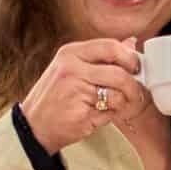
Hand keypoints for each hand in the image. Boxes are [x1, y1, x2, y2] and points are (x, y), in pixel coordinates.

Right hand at [20, 38, 145, 154]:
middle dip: (133, 87)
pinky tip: (98, 116)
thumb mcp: (72, 68)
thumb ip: (101, 57)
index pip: (110, 46)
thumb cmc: (55, 98)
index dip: (130, 57)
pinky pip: (110, 113)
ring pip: (117, 95)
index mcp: (70, 53)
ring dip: (123, 104)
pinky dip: (110, 116)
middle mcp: (72, 68)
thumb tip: (130, 43)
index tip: (136, 68)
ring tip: (115, 107)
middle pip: (119, 73)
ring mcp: (76, 91)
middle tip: (135, 93)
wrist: (34, 126)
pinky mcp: (81, 113)